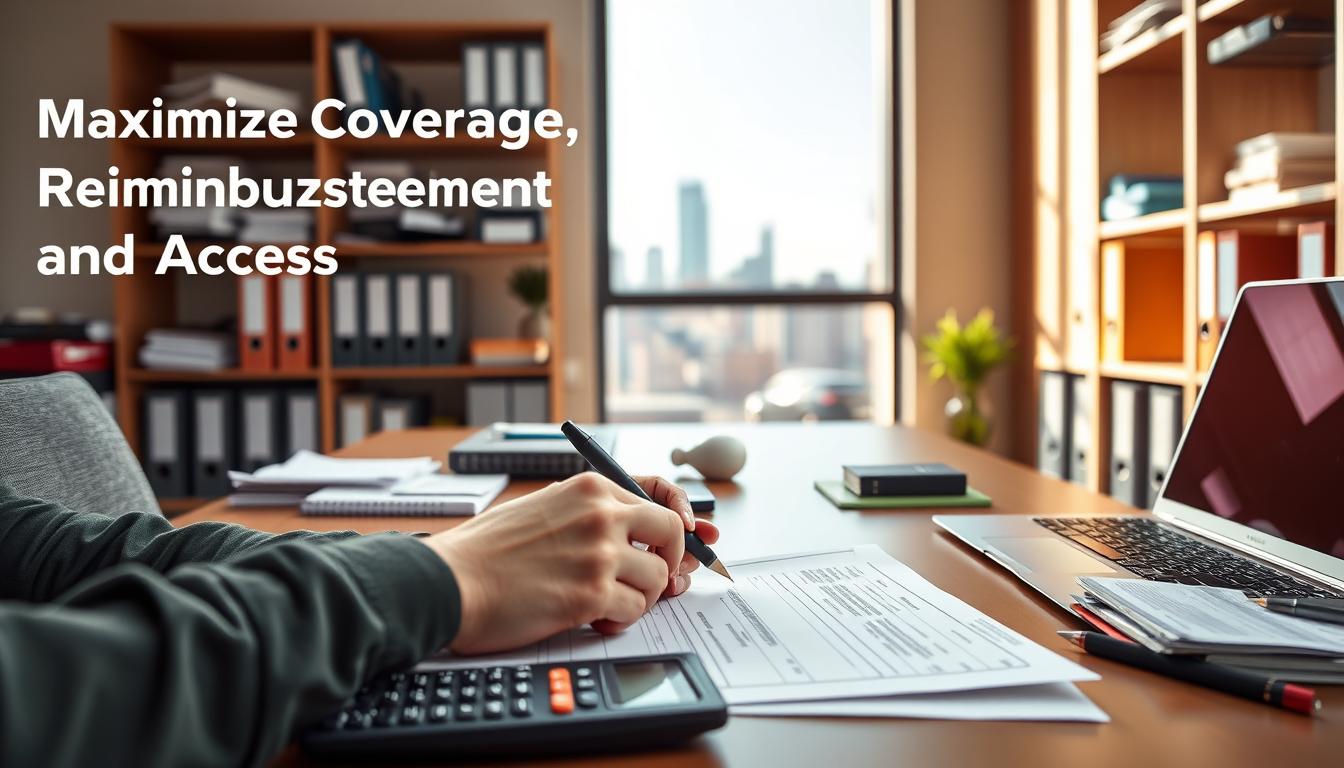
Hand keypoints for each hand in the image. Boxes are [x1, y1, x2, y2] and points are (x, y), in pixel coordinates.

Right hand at [421, 473, 719, 654]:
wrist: (450, 582)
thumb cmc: (485, 552)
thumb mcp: (543, 508)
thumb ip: (589, 515)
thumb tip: (637, 537)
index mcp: (588, 488)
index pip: (659, 493)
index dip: (681, 519)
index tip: (690, 536)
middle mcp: (601, 515)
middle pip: (673, 533)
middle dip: (671, 559)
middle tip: (655, 577)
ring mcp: (600, 554)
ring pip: (657, 578)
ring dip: (638, 596)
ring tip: (605, 601)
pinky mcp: (593, 594)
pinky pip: (634, 610)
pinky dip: (618, 619)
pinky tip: (592, 616)